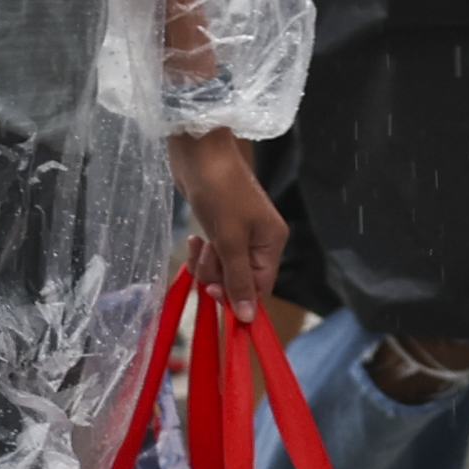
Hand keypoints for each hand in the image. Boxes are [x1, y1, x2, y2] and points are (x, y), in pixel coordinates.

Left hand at [170, 125, 283, 313]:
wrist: (198, 151)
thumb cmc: (218, 192)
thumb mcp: (229, 240)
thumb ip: (238, 280)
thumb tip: (249, 317)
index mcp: (272, 243)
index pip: (260, 287)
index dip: (237, 295)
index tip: (212, 291)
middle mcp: (260, 240)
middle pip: (240, 280)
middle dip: (218, 275)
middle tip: (208, 255)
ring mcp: (240, 233)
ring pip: (223, 269)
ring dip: (206, 264)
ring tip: (200, 243)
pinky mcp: (221, 227)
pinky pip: (213, 255)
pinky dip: (202, 252)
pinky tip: (196, 238)